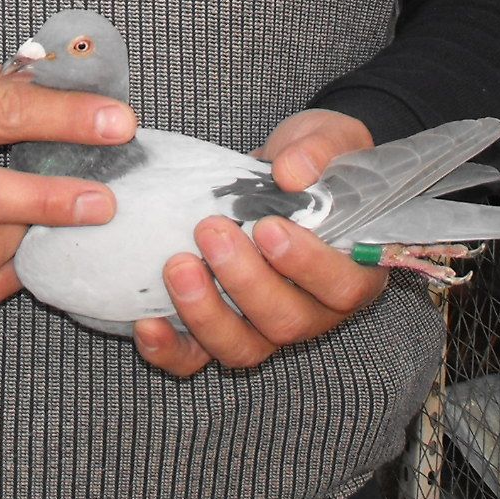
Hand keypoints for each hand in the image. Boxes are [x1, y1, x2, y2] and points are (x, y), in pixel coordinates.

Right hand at [0, 58, 131, 302]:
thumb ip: (7, 85)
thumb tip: (81, 95)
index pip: (2, 114)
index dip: (66, 120)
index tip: (120, 123)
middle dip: (51, 203)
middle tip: (106, 202)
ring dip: (33, 240)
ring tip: (69, 223)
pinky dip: (14, 272)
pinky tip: (36, 249)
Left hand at [133, 108, 388, 376]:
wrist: (281, 170)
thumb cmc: (315, 160)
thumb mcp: (328, 140)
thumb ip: (318, 152)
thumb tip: (292, 173)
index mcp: (352, 272)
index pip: (341, 288)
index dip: (306, 265)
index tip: (268, 227)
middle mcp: (312, 311)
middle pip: (285, 322)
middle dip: (244, 281)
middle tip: (210, 231)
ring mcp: (264, 326)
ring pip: (241, 347)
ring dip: (205, 313)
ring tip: (178, 265)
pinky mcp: (221, 326)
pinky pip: (197, 357)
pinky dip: (170, 349)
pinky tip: (147, 323)